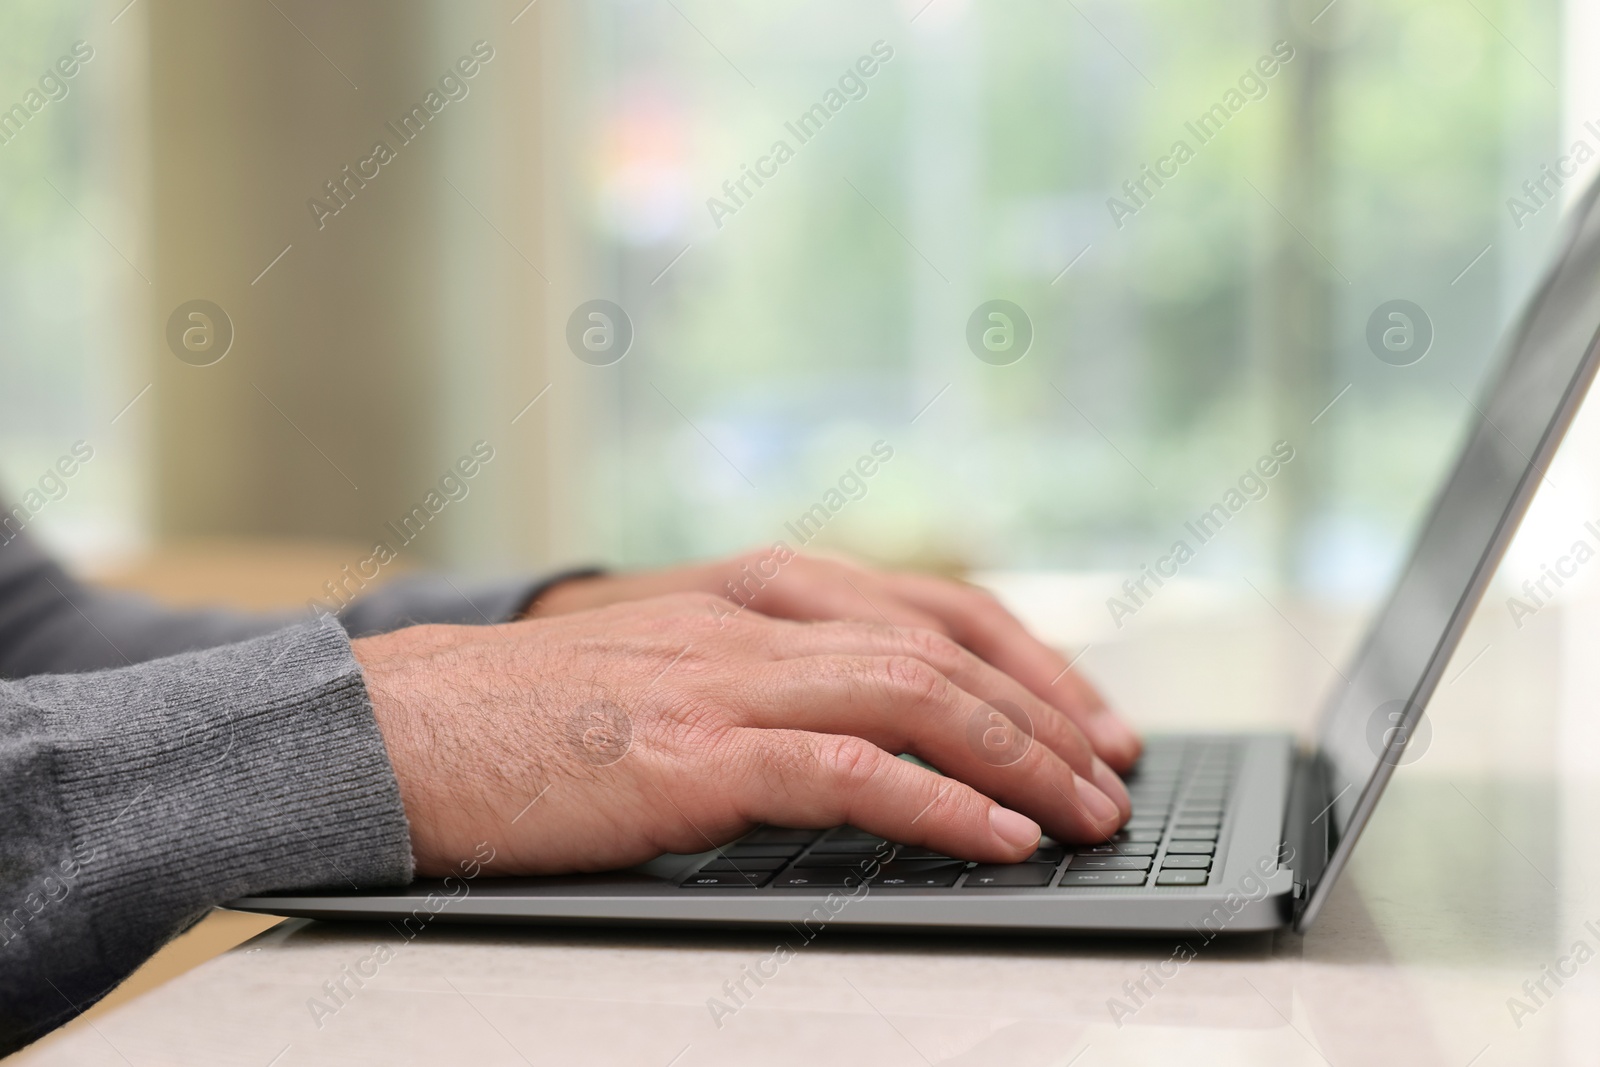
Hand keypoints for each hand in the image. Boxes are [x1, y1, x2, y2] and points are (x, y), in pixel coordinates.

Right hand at [355, 594, 1130, 876]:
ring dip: (1019, 758)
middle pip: (943, 647)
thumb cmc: (523, 713)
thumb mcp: (663, 663)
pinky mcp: (688, 752)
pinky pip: (846, 769)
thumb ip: (760, 671)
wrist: (393, 726)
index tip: (1086, 716)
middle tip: (1112, 778)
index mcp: (750, 590)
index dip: (1028, 659)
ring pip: (914, 694)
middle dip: (1048, 715)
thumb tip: (864, 729)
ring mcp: (720, 678)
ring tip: (1084, 816)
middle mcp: (750, 617)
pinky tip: (993, 841)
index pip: (929, 605)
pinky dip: (937, 804)